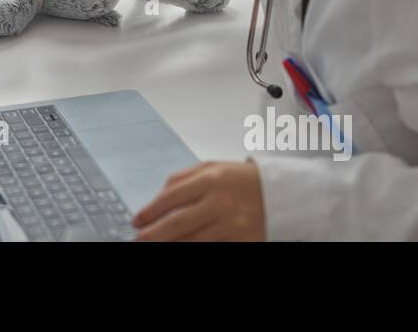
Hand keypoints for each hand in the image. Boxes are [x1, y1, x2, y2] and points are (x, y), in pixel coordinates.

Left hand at [132, 161, 266, 240]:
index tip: (137, 220)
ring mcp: (232, 225)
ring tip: (155, 246)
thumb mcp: (213, 168)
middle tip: (138, 239)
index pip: (171, 197)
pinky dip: (193, 249)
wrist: (280, 194)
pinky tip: (181, 247)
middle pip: (177, 223)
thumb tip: (157, 197)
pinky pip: (212, 248)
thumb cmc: (242, 180)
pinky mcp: (242, 241)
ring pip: (192, 241)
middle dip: (153, 234)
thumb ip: (182, 178)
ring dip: (170, 246)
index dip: (149, 211)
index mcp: (212, 179)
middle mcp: (221, 202)